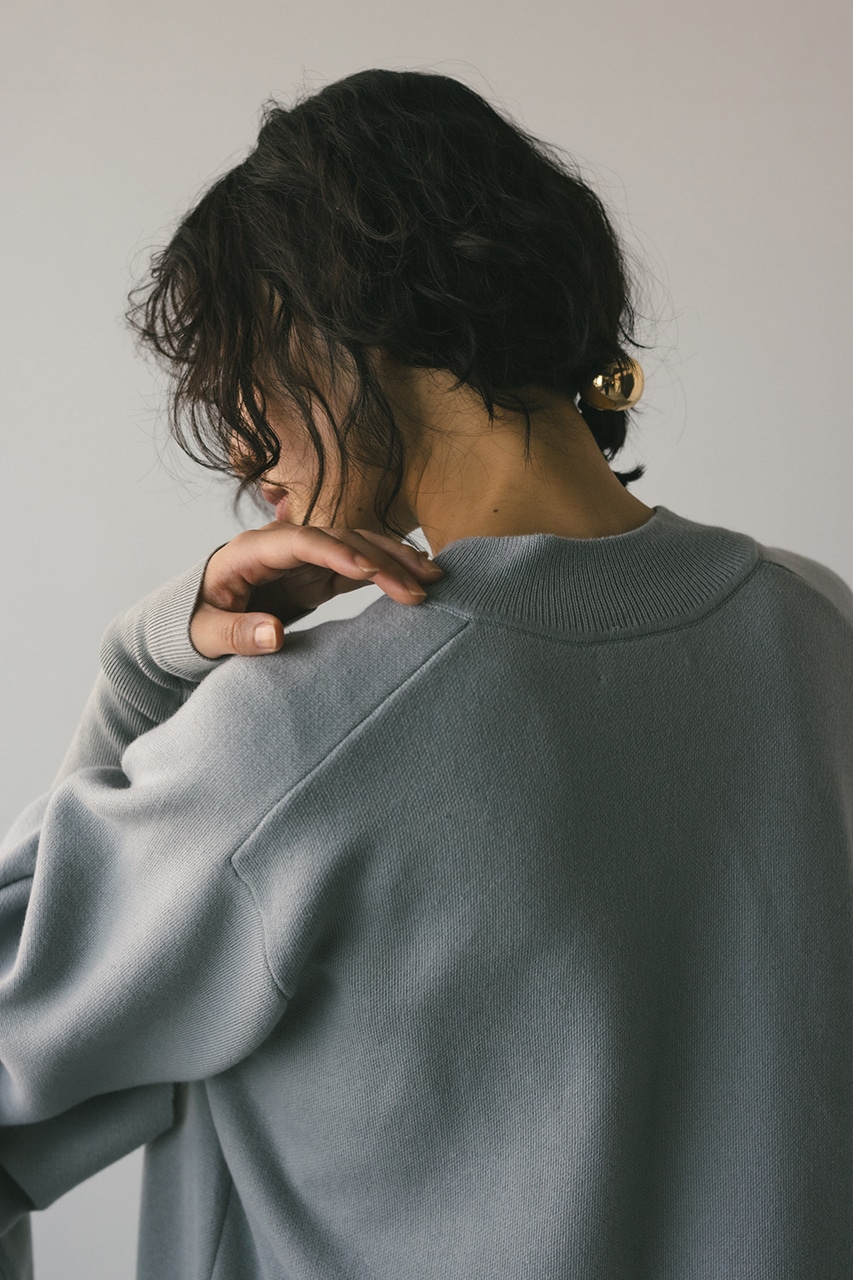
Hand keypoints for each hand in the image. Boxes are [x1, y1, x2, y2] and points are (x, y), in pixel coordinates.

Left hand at [189, 520, 443, 658]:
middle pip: (340, 539)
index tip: (371, 572)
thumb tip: (274, 635)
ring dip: (396, 560)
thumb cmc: (193, 625)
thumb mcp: (204, 635)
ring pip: (358, 547)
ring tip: (436, 577)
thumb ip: (235, 633)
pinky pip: (360, 567)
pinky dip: (390, 572)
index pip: (302, 542)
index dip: (338, 552)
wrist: (194, 619)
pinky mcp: (318, 574)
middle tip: (421, 586)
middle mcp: (283, 545)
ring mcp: (304, 557)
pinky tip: (420, 580)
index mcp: (250, 551)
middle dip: (382, 559)